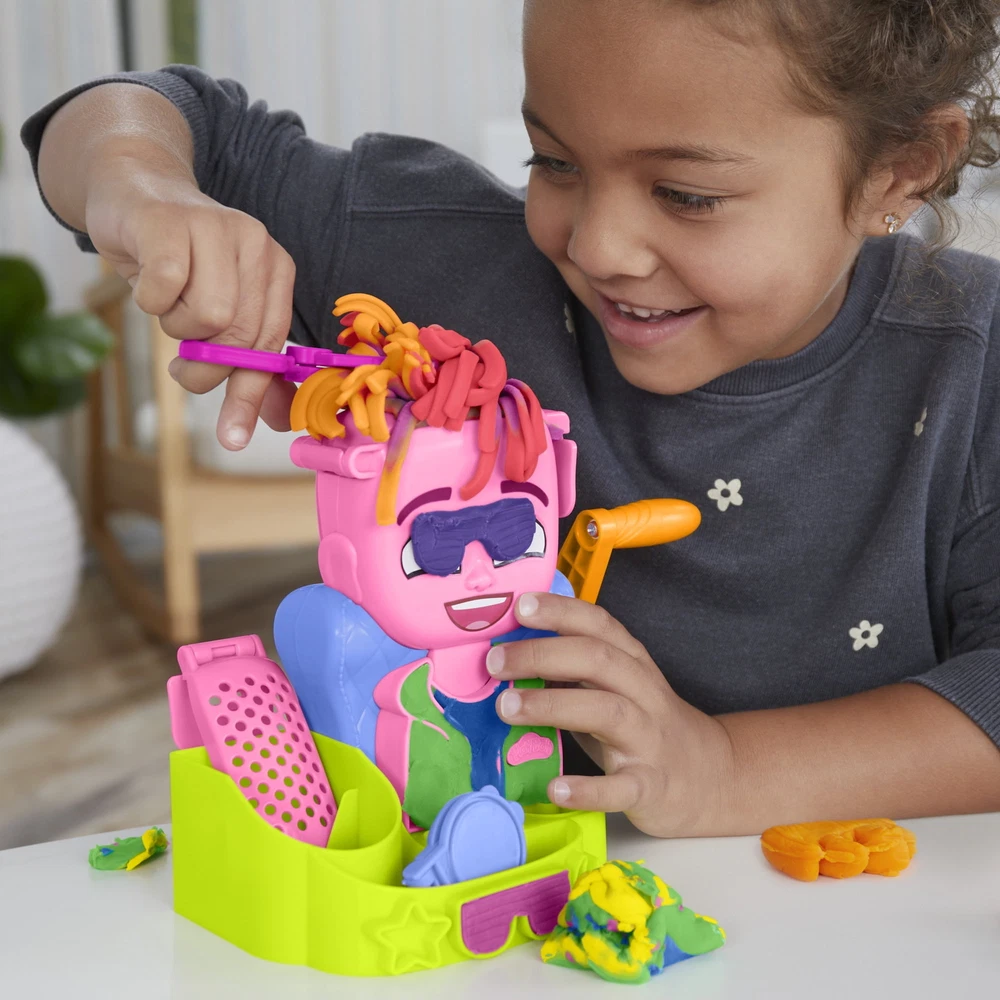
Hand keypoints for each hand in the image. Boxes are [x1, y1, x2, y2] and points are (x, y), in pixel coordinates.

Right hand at [85, 154, 296, 446]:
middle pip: (241, 336)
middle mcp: (257, 244)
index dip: (250, 393)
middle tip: (182, 360)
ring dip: (176, 327)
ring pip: (207, 317)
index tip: (234, 435)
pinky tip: (147, 281)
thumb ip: (250, 363)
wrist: (134, 191)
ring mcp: (215, 227)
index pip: (272, 345)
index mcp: (277, 268)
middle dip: (206, 366)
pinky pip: (165, 291)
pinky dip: (148, 301)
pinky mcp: (170, 222)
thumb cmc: (180, 262)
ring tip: (168, 302)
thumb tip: (273, 422)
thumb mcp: (221, 312)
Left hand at [486, 592, 735, 837]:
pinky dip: (588, 789)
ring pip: (608, 711)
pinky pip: (621, 787)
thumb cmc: (645, 728)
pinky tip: (555, 788)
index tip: (521, 604)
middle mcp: (644, 694)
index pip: (599, 625)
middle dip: (544, 654)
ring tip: (507, 707)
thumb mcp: (616, 689)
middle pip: (599, 660)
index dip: (561, 611)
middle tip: (495, 661)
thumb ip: (573, 672)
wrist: (711, 779)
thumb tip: (509, 658)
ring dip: (554, 705)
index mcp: (633, 665)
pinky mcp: (651, 787)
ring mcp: (650, 740)